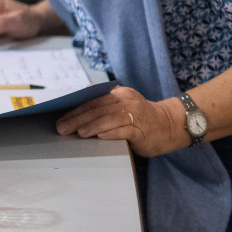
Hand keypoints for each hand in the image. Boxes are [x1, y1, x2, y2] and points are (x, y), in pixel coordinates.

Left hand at [55, 85, 186, 157]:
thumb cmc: (142, 118)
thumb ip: (105, 101)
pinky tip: (98, 137)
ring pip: (108, 118)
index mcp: (120, 94)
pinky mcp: (141, 130)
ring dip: (91, 126)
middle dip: (77, 119)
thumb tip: (82, 96)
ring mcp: (135, 115)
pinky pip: (123, 130)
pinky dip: (109, 133)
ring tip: (78, 133)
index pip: (93, 100)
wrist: (171, 125)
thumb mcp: (124, 104)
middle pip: (97, 109)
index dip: (75, 109)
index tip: (60, 118)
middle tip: (62, 128)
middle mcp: (127, 101)